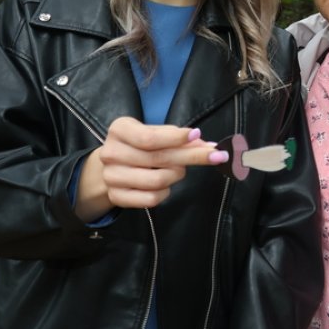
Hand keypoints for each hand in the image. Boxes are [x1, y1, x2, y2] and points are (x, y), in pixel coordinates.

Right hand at [75, 117, 227, 220]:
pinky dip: (166, 192)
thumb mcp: (154, 133)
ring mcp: (112, 177)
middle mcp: (111, 152)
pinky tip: (165, 185)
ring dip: (176, 175)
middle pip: (159, 158)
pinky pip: (152, 198)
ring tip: (178, 170)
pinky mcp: (117, 196)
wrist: (112, 168)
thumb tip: (208, 145)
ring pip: (158, 180)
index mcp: (119, 130)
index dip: (176, 138)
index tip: (197, 135)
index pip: (150, 137)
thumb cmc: (139, 146)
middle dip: (192, 157)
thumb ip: (178, 137)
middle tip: (217, 156)